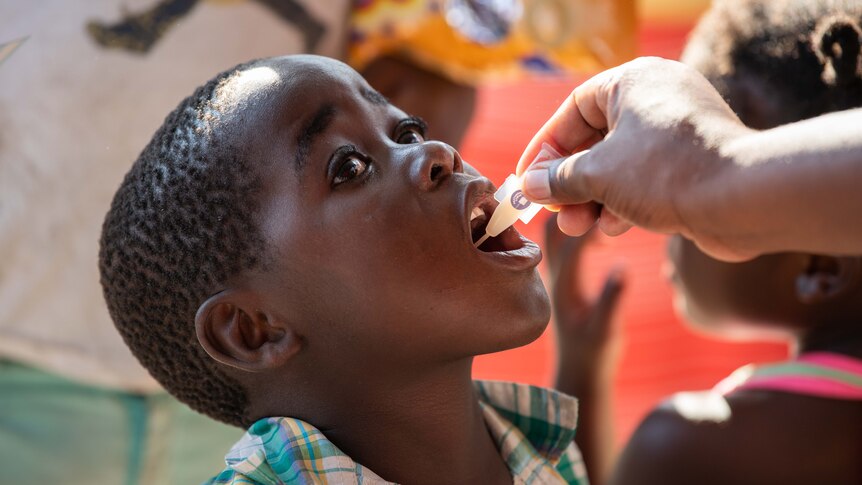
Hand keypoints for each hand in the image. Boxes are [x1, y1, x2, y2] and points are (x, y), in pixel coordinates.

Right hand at [518, 57, 754, 261]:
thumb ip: (559, 179)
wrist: (744, 198)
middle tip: (553, 211)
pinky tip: (612, 227)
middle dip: (570, 181)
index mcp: (632, 81)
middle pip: (596, 140)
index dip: (545, 147)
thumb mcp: (597, 174)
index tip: (527, 179)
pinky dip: (624, 202)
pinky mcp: (693, 163)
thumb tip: (531, 186)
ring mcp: (677, 132)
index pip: (573, 110)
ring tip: (578, 227)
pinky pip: (645, 179)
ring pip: (620, 164)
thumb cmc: (666, 172)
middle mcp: (656, 99)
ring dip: (593, 198)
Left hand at [546, 216, 624, 392]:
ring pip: (557, 232)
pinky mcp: (562, 276)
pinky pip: (565, 242)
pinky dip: (580, 229)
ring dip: (575, 217)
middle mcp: (553, 275)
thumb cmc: (594, 355)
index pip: (571, 242)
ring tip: (606, 214)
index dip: (592, 223)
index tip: (618, 213)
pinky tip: (603, 232)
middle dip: (574, 209)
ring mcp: (555, 274)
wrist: (578, 372)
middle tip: (605, 203)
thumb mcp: (606, 331)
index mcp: (562, 285)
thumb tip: (621, 267)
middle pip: (553, 227)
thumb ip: (611, 300)